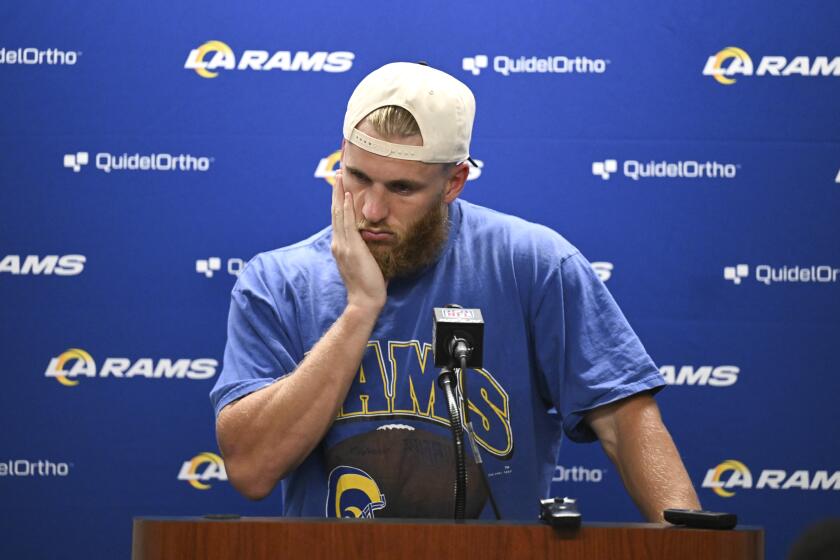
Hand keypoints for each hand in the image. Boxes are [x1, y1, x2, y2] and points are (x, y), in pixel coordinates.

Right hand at [330, 171, 386, 313]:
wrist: (364, 301)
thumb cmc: (368, 286)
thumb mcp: (365, 263)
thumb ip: (366, 251)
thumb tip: (376, 244)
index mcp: (340, 246)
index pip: (339, 219)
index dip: (339, 202)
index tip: (341, 187)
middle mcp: (338, 243)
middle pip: (336, 212)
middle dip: (337, 192)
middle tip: (338, 174)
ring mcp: (343, 245)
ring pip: (339, 213)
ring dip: (340, 194)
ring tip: (341, 177)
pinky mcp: (351, 247)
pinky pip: (348, 223)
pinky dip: (347, 207)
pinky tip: (349, 195)